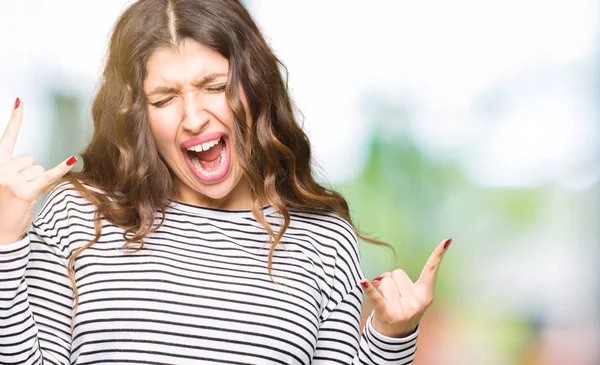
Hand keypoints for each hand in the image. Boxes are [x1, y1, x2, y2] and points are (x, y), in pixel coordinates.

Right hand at [0, 98, 76, 244]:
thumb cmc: (2, 210)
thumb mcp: (3, 185)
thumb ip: (15, 170)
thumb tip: (37, 163)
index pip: (6, 139)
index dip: (14, 120)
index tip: (20, 101)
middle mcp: (0, 170)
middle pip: (30, 158)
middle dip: (30, 173)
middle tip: (18, 191)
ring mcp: (11, 180)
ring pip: (39, 168)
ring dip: (36, 182)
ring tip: (22, 197)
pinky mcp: (24, 191)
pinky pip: (47, 176)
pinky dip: (60, 170)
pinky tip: (71, 160)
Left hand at [360, 238, 451, 336]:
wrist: (395, 336)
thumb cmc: (403, 310)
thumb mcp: (413, 298)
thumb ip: (405, 282)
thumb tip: (386, 276)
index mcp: (425, 296)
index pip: (431, 271)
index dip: (438, 255)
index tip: (446, 240)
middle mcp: (416, 302)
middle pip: (397, 273)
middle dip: (392, 281)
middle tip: (394, 296)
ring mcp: (402, 309)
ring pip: (385, 280)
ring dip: (381, 287)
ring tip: (386, 301)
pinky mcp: (386, 313)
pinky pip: (376, 296)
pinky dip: (369, 288)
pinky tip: (362, 281)